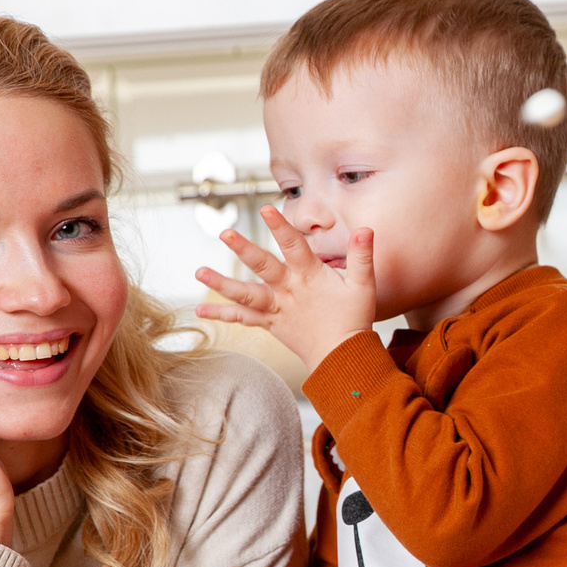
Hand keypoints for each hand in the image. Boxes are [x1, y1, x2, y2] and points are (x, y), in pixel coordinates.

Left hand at [197, 210, 376, 374]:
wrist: (342, 358)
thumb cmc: (354, 320)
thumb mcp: (363, 286)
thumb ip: (362, 256)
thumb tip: (366, 229)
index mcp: (310, 277)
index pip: (294, 246)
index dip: (281, 227)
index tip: (266, 209)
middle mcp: (289, 291)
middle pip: (263, 267)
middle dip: (244, 249)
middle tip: (225, 233)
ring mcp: (277, 308)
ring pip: (246, 294)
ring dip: (222, 283)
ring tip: (199, 272)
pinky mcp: (270, 323)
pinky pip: (243, 318)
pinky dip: (223, 313)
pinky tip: (202, 309)